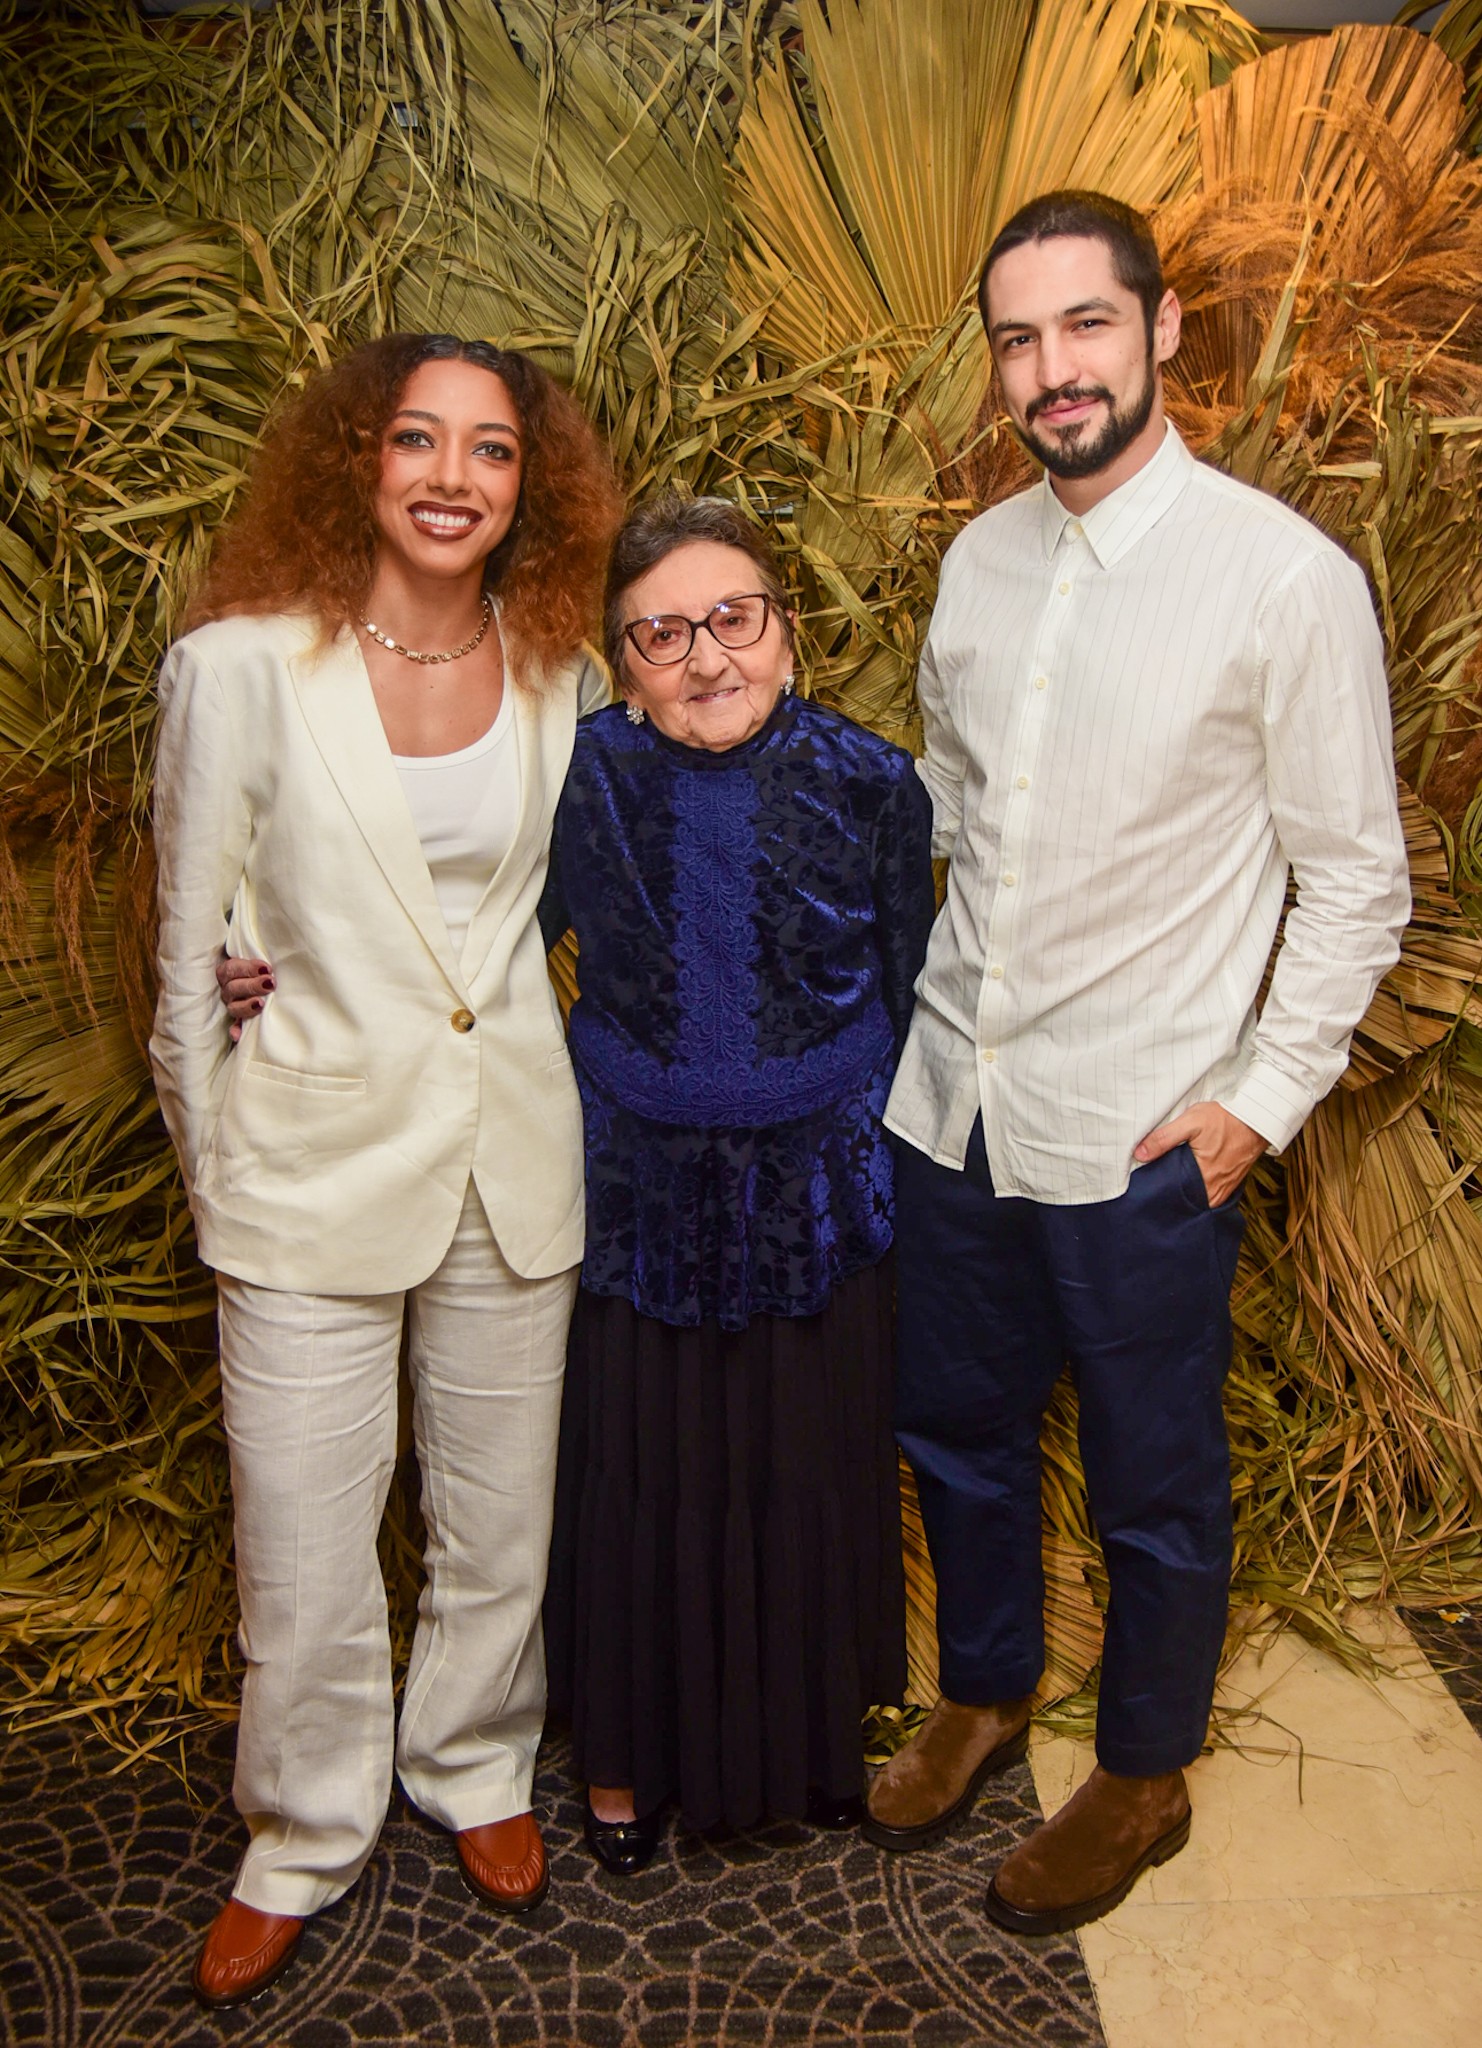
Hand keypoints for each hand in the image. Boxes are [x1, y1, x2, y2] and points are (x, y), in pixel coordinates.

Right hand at [216, 955, 274, 1044]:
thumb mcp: (260, 963)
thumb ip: (261, 964)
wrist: (264, 982)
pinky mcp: (239, 1020)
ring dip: (246, 1006)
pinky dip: (236, 1031)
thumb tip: (270, 966)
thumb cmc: (263, 970)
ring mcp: (233, 1005)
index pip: (232, 968)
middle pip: (232, 988)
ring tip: (260, 1004)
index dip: (248, 968)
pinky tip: (237, 1035)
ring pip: (233, 1008)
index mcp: (229, 972)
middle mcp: (228, 989)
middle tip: (270, 984)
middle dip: (252, 985)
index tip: (267, 969)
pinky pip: (235, 1026)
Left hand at [1134, 1101, 1264, 1207]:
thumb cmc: (1225, 1119)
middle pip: (1183, 1199)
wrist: (1256, 1119)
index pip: (1172, 1194)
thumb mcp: (1190, 1122)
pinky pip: (1208, 1195)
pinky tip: (1188, 1178)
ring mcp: (1223, 1190)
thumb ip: (1163, 1139)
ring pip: (1196, 1198)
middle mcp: (1214, 1190)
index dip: (1158, 1189)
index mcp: (1203, 1177)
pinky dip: (1197, 1189)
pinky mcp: (1229, 1186)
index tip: (1146, 1183)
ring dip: (1183, 1191)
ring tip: (1170, 1179)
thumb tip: (1139, 1154)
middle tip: (1155, 1180)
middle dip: (1169, 1192)